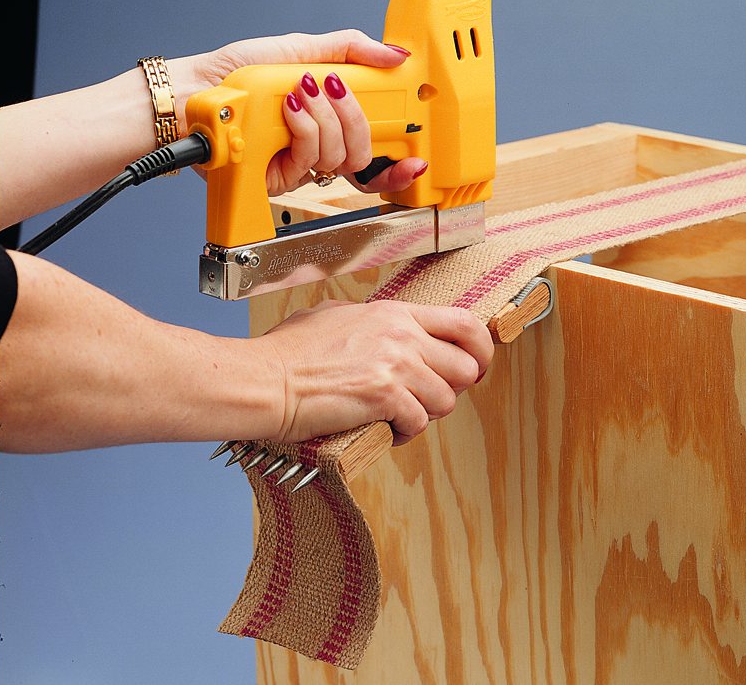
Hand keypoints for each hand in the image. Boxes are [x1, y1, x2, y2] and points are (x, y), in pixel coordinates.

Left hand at [168, 30, 422, 195]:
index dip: (398, 163)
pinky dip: (303, 129)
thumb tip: (394, 54)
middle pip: (362, 155)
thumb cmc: (235, 74)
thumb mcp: (299, 50)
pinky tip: (289, 110)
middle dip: (355, 119)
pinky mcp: (275, 180)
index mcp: (328, 123)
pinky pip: (308, 161)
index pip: (372, 151)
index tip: (414, 158)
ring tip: (298, 92)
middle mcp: (315, 149)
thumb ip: (349, 50)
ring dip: (324, 119)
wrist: (194, 91)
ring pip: (338, 159)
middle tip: (334, 88)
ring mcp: (296, 166)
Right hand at [258, 300, 493, 446]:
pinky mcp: (385, 397)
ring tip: (400, 416)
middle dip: (454, 389)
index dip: (481, 348)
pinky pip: (420, 422)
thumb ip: (370, 320)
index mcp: (394, 313)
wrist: (264, 381)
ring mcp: (396, 365)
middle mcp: (402, 336)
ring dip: (427, 414)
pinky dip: (405, 433)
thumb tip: (384, 327)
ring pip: (447, 400)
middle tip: (430, 399)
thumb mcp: (334, 316)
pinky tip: (385, 428)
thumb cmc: (288, 353)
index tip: (476, 365)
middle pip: (467, 366)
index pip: (465, 322)